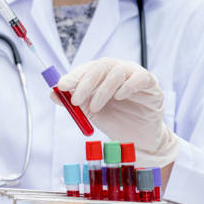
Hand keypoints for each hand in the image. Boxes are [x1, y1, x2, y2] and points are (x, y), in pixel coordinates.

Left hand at [54, 58, 177, 167]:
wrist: (138, 137)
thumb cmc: (114, 120)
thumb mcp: (89, 111)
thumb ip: (73, 102)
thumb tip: (52, 94)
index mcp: (101, 75)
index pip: (86, 69)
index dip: (73, 76)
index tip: (61, 87)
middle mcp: (117, 70)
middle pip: (100, 66)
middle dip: (85, 83)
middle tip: (76, 101)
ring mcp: (134, 75)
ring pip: (117, 71)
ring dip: (102, 90)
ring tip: (95, 108)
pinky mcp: (150, 83)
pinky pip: (139, 77)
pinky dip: (127, 86)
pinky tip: (119, 97)